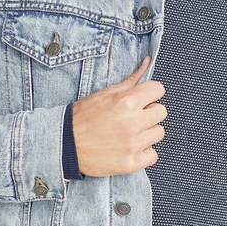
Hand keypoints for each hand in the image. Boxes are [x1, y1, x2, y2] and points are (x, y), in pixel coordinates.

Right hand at [72, 56, 166, 176]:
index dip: (150, 93)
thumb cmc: (83, 117)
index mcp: (127, 102)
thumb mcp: (104, 94)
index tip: (142, 99)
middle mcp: (133, 123)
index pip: (158, 90)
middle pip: (161, 112)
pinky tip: (130, 148)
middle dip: (149, 112)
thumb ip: (130, 80)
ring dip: (147, 132)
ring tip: (130, 133)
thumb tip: (148, 62)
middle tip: (134, 117)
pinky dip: (144, 152)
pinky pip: (153, 155)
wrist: (65, 144)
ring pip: (159, 133)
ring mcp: (133, 145)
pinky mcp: (131, 163)